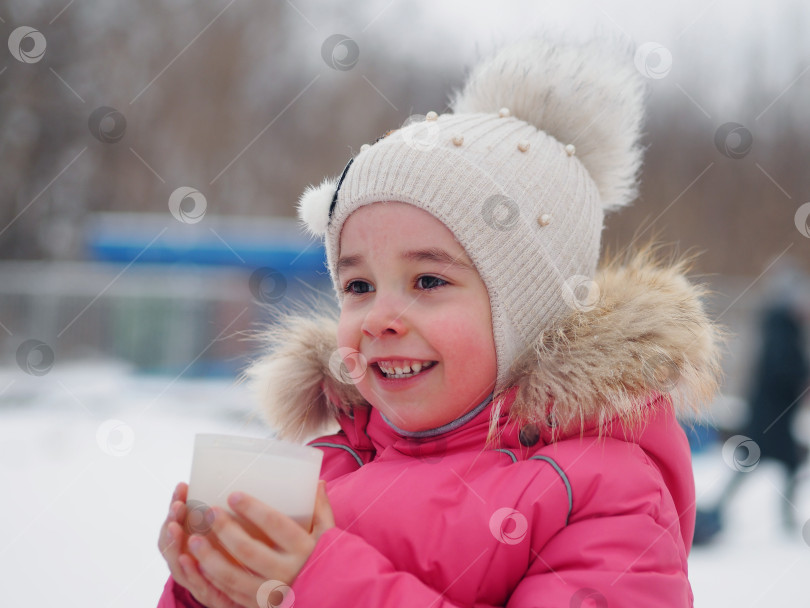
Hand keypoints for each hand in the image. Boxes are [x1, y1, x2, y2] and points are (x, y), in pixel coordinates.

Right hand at [157, 482, 243, 607]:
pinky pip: (197, 585)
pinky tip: (186, 558)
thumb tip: (238, 487)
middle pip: (171, 543)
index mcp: (192, 546)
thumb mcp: (235, 535)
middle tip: (177, 505)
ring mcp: (197, 580)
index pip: (177, 523)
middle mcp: (189, 564)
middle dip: (172, 522)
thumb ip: (230, 517)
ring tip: (175, 526)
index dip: (176, 505)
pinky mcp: (211, 596)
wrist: (253, 592)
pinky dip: (189, 571)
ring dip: (175, 544)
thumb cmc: (243, 560)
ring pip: (177, 563)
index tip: (182, 486)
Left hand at [185, 481, 334, 606]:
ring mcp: (271, 593)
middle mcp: (286, 572)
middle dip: (225, 530)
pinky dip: (212, 580)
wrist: (334, 600)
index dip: (253, 509)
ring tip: (192, 540)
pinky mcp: (260, 606)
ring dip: (210, 558)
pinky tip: (198, 566)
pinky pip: (230, 595)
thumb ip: (321, 508)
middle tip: (208, 512)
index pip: (275, 525)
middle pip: (248, 551)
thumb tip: (316, 481)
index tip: (234, 495)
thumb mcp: (329, 534)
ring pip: (233, 577)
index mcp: (303, 549)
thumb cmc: (329, 561)